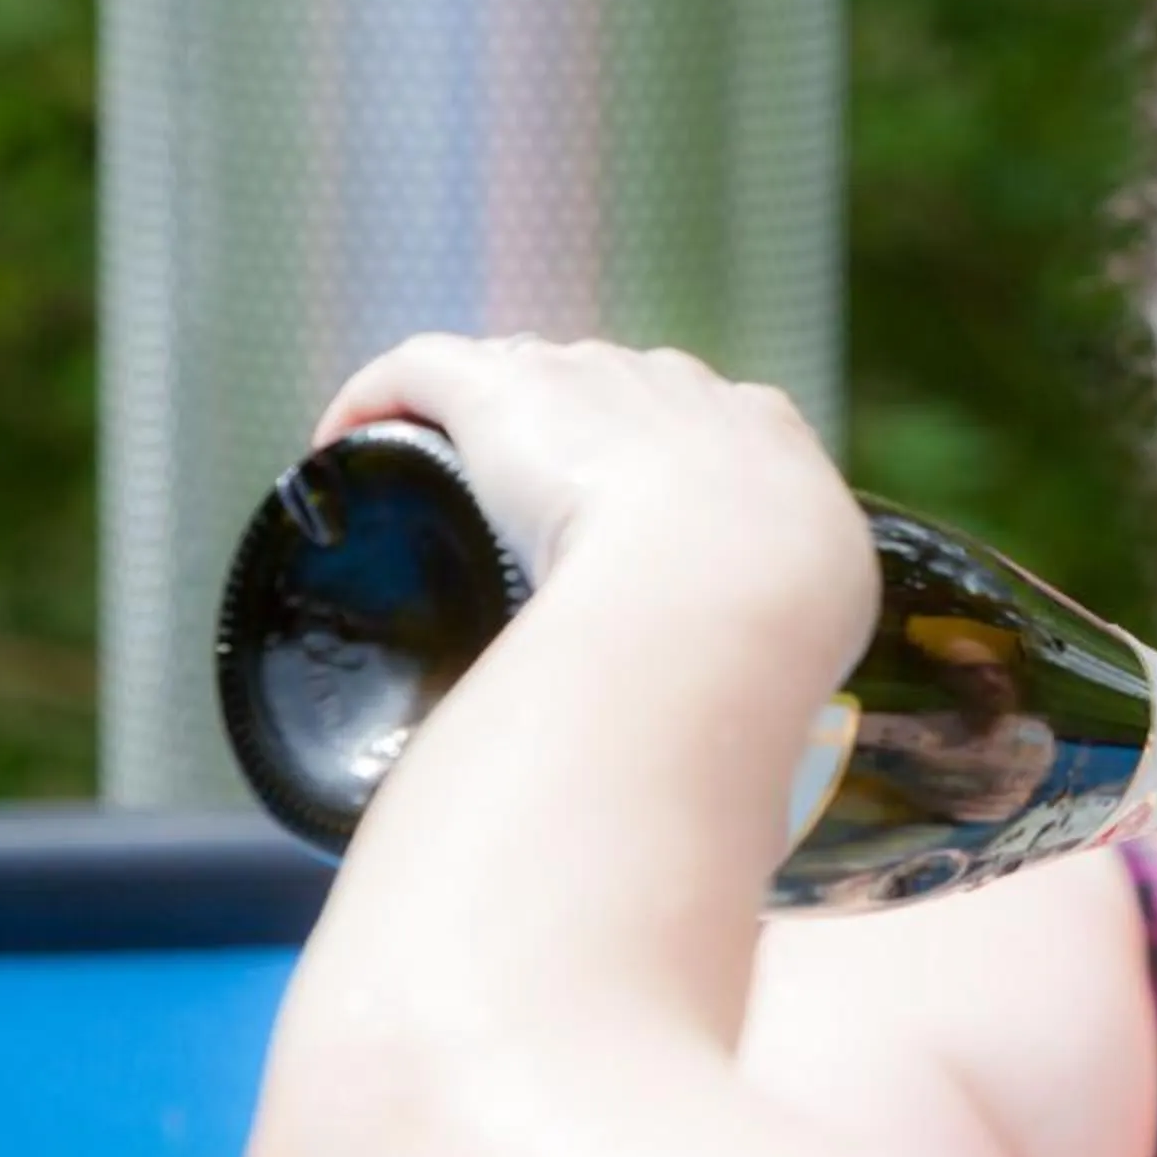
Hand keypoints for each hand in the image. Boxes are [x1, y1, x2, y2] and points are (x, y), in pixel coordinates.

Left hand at [314, 332, 877, 680]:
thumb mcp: (816, 645)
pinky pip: (423, 367)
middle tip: (532, 530)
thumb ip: (784, 672)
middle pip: (614, 390)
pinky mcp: (501, 390)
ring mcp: (588, 382)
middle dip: (573, 443)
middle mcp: (681, 391)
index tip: (640, 527)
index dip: (669, 467)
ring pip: (522, 372)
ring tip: (434, 490)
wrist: (727, 595)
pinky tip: (339, 440)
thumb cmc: (779, 638)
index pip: (711, 426)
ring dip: (480, 421)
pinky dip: (377, 393)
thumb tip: (755, 789)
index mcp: (770, 440)